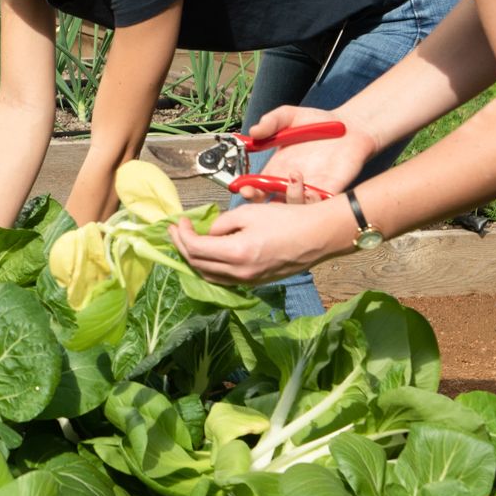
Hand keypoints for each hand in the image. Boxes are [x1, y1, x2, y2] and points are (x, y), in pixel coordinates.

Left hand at [168, 197, 358, 285]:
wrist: (319, 236)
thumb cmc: (286, 219)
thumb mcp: (249, 213)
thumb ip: (223, 224)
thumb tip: (209, 233)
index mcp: (237, 253)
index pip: (196, 248)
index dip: (183, 234)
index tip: (180, 220)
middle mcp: (240, 273)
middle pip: (199, 265)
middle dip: (183, 247)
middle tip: (176, 231)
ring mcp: (249, 281)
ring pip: (209, 276)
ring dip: (195, 259)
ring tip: (187, 242)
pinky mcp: (256, 282)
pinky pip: (224, 279)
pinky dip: (210, 267)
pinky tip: (208, 253)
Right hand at [240, 106, 377, 202]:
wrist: (352, 126)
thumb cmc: (319, 122)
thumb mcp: (289, 116)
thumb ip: (271, 121)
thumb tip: (253, 132)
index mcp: (277, 168)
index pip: (257, 186)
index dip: (247, 189)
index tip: (243, 187)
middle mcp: (290, 182)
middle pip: (271, 204)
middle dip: (261, 205)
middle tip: (259, 194)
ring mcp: (310, 188)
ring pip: (293, 208)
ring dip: (290, 198)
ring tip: (296, 177)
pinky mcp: (330, 191)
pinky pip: (318, 207)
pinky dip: (312, 203)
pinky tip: (313, 189)